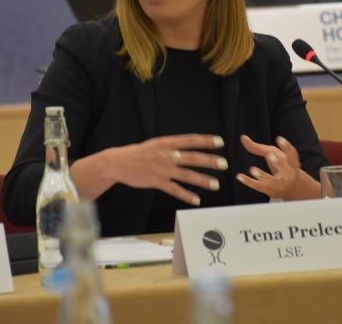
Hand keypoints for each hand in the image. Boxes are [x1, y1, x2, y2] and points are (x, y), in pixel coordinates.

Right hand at [98, 134, 227, 205]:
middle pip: (192, 158)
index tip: (220, 142)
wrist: (117, 162)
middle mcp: (166, 155)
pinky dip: (186, 195)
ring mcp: (161, 169)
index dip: (205, 141)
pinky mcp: (156, 182)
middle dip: (210, 161)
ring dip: (203, 180)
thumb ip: (171, 146)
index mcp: (166, 143)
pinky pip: (175, 190)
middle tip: (224, 164)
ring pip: (186, 175)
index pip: (190, 140)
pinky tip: (196, 200)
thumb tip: (188, 147)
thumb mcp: (155, 144)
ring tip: (216, 184)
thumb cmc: (138, 153)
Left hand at [235, 134, 300, 198]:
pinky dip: (249, 182)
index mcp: (291, 163)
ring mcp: (279, 184)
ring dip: (262, 176)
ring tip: (252, 169)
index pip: (292, 154)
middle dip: (279, 163)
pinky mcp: (269, 190)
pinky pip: (258, 187)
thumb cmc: (280, 166)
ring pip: (271, 181)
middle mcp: (288, 174)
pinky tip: (240, 176)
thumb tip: (243, 137)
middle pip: (286, 170)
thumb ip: (259, 147)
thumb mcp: (273, 154)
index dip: (286, 147)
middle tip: (270, 155)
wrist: (290, 188)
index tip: (279, 139)